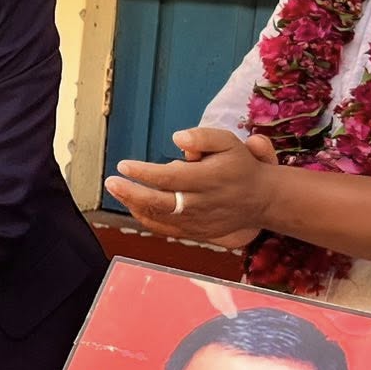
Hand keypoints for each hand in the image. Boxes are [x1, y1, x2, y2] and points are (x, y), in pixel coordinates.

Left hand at [103, 126, 280, 244]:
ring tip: (117, 190)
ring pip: (159, 217)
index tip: (123, 165)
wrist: (261, 199)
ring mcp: (198, 221)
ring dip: (134, 205)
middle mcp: (202, 203)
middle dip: (131, 192)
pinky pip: (166, 229)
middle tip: (110, 182)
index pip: (170, 178)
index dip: (144, 173)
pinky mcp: (196, 232)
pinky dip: (147, 219)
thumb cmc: (240, 165)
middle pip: (160, 202)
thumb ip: (204, 137)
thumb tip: (177, 138)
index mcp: (209, 179)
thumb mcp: (229, 141)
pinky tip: (133, 206)